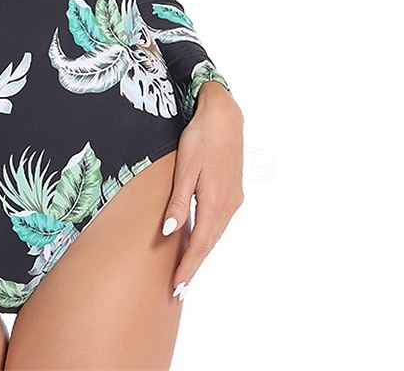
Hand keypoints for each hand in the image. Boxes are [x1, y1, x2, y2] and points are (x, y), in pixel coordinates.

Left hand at [161, 82, 243, 299]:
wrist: (225, 115)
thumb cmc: (201, 137)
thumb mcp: (185, 168)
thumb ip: (179, 201)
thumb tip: (169, 231)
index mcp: (216, 202)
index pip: (200, 244)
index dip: (188, 267)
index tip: (177, 288)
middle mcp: (229, 204)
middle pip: (209, 243)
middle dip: (194, 266)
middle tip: (178, 288)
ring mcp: (233, 197)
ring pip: (216, 232)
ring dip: (201, 251)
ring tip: (186, 269)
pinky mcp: (233, 189)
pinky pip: (219, 221)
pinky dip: (209, 235)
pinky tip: (199, 238)